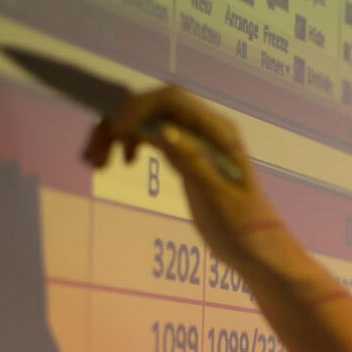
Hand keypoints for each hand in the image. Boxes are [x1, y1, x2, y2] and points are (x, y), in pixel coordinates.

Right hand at [82, 86, 283, 271]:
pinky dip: (128, 143)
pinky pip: (150, 136)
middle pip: (153, 106)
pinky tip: (120, 163)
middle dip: (118, 121)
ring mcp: (194, 142)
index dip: (139, 107)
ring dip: (116, 132)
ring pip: (146, 120)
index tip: (115, 133)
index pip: (172, 99)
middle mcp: (206, 130)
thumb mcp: (218, 199)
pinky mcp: (185, 157)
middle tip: (93, 156)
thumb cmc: (244, 229)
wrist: (258, 252)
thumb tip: (166, 132)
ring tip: (95, 162)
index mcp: (219, 133)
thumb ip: (194, 163)